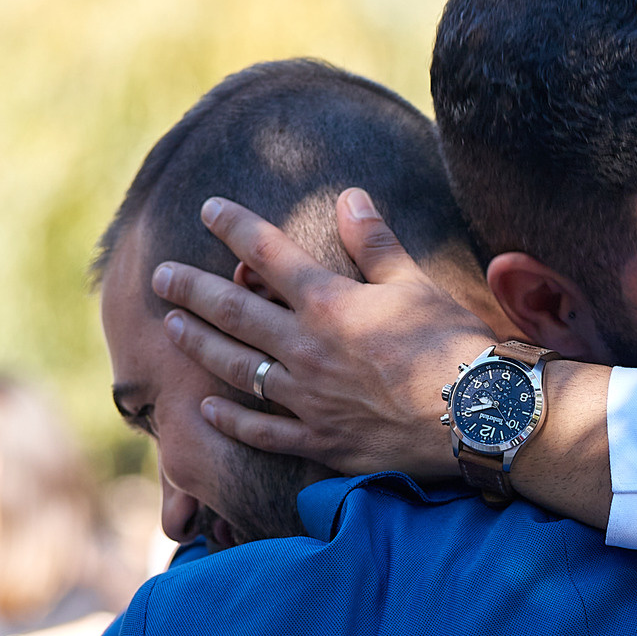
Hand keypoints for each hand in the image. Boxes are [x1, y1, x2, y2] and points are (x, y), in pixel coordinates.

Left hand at [151, 192, 490, 479]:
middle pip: (234, 312)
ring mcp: (307, 398)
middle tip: (160, 277)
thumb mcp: (415, 282)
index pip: (268, 254)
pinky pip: (261, 430)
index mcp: (329, 303)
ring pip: (236, 368)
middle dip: (192, 290)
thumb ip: (374, 242)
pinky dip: (230, 419)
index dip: (235, 227)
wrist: (475, 416)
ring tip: (174, 328)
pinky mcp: (319, 440)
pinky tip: (205, 408)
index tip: (208, 208)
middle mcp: (305, 348)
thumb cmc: (453, 344)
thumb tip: (349, 195)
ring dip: (200, 345)